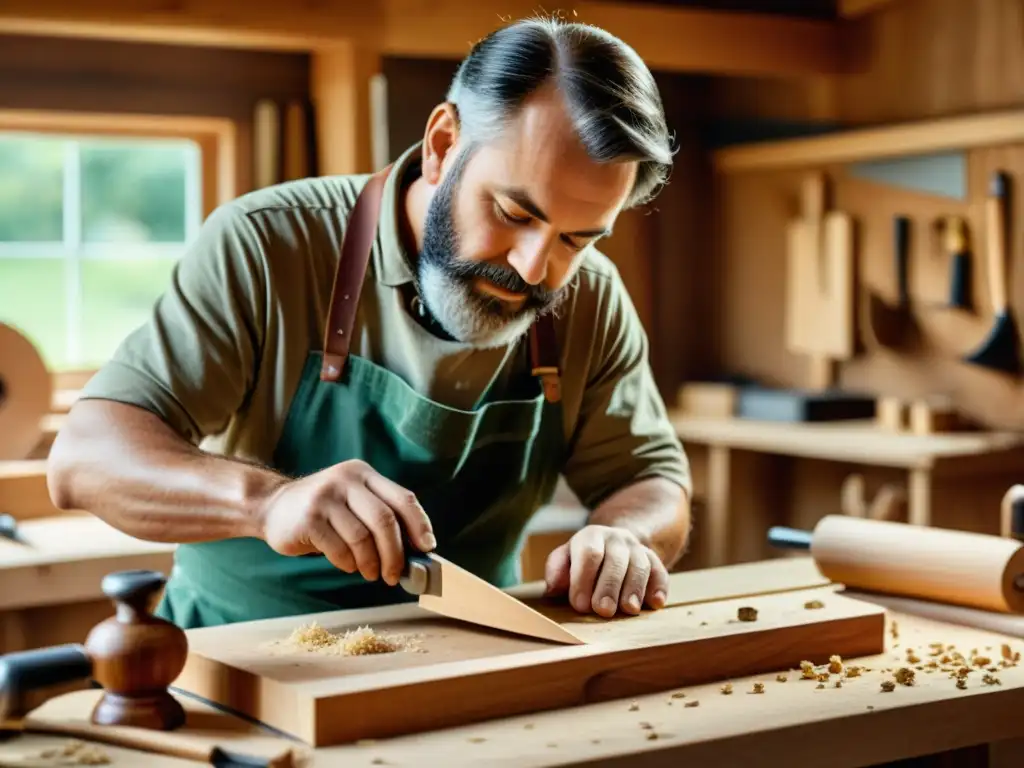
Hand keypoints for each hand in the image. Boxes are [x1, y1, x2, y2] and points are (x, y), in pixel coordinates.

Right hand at [256, 459, 435, 585]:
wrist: (272, 506)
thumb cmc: (323, 511)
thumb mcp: (353, 501)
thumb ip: (380, 515)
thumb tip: (415, 550)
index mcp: (364, 474)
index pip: (403, 499)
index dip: (420, 525)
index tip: (427, 549)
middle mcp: (346, 480)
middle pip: (385, 520)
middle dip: (395, 553)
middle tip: (396, 575)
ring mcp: (326, 497)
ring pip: (362, 538)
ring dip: (371, 563)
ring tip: (371, 573)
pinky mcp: (309, 518)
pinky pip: (339, 549)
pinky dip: (348, 563)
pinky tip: (348, 565)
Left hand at [542, 525, 668, 617]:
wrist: (614, 544)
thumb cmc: (582, 561)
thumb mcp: (565, 560)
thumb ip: (556, 571)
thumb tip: (553, 587)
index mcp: (591, 536)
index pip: (589, 554)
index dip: (584, 579)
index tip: (580, 605)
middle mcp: (616, 539)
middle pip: (615, 561)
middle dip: (609, 587)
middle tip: (603, 610)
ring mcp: (637, 549)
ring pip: (640, 566)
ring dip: (634, 589)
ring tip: (629, 610)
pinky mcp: (654, 561)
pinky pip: (660, 571)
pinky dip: (659, 587)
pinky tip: (656, 602)